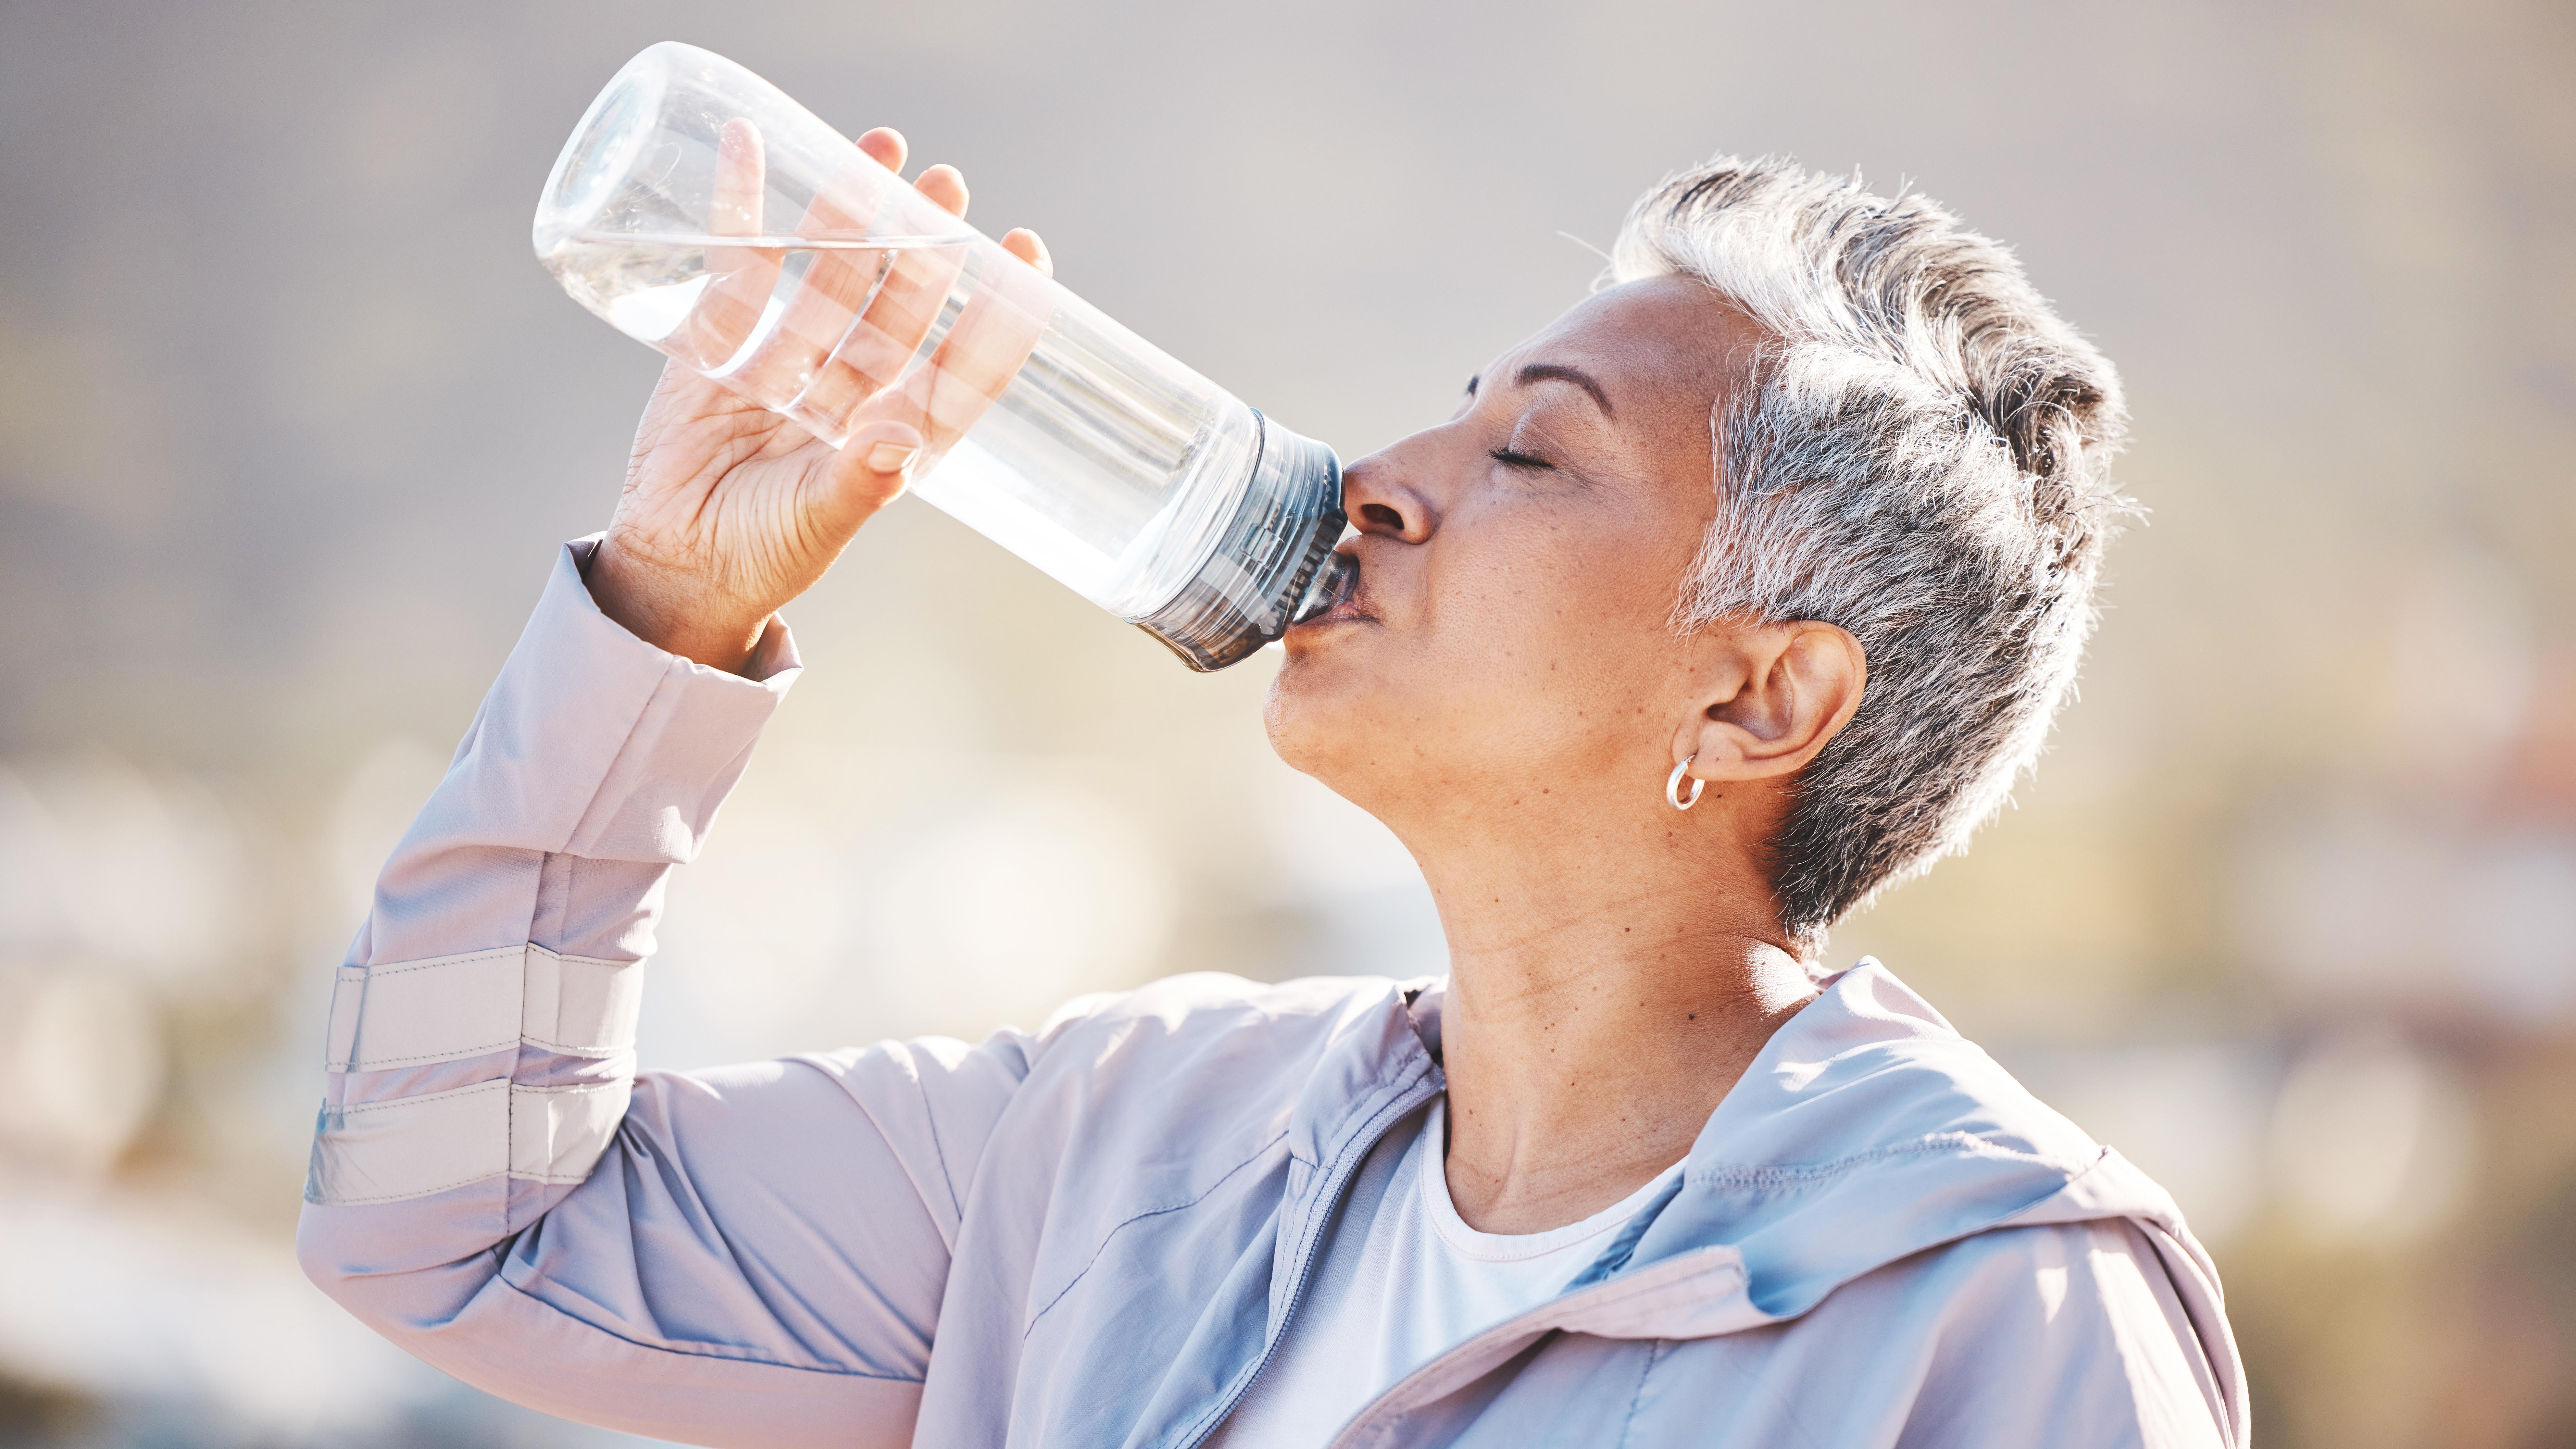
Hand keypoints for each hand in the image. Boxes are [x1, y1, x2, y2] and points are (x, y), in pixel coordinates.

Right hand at [586, 125, 1053, 673]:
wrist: (673, 568)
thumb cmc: (761, 558)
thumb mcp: (815, 526)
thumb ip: (857, 486)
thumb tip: (898, 448)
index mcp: (893, 435)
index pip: (963, 364)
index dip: (998, 313)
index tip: (1028, 252)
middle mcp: (852, 392)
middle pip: (899, 305)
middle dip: (923, 245)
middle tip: (948, 183)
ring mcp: (786, 362)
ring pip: (829, 276)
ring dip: (850, 215)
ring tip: (880, 147)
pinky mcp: (717, 346)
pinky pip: (735, 269)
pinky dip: (740, 212)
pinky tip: (750, 148)